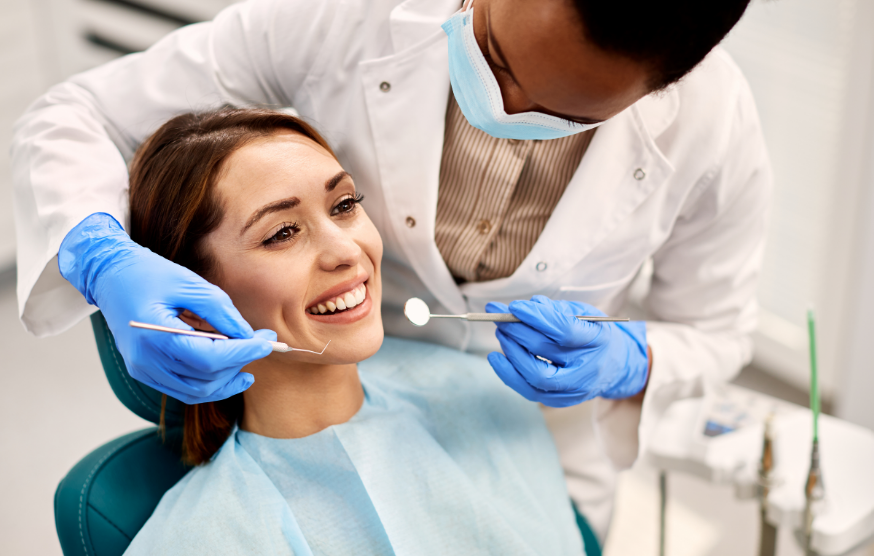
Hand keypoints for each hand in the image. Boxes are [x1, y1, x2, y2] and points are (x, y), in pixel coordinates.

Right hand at [59, 213, 274, 403]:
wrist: (109, 276)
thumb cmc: (146, 273)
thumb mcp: (188, 282)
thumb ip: (220, 311)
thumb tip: (248, 335)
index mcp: (155, 336)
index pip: (209, 358)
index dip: (243, 353)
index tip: (268, 342)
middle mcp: (146, 361)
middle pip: (205, 379)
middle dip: (240, 363)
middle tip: (263, 342)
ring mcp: (143, 370)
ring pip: (196, 391)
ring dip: (227, 378)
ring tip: (248, 357)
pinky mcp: (144, 372)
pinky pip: (183, 389)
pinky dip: (209, 383)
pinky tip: (229, 370)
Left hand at [485, 295, 647, 406]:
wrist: (613, 365)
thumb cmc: (593, 334)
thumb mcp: (584, 313)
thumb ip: (556, 309)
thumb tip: (526, 307)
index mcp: (598, 339)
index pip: (564, 329)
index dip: (536, 317)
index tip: (515, 307)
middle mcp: (588, 367)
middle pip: (545, 350)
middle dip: (516, 331)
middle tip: (500, 317)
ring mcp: (574, 388)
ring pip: (536, 375)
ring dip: (511, 351)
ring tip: (501, 332)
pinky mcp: (560, 401)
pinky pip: (530, 391)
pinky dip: (509, 374)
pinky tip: (496, 358)